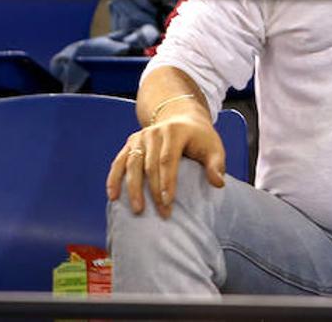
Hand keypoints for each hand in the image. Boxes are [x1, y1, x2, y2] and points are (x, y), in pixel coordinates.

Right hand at [105, 106, 224, 218]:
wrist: (182, 118)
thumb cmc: (200, 138)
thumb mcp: (214, 148)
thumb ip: (216, 165)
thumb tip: (219, 184)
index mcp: (175, 131)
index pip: (168, 159)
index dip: (167, 181)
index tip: (168, 202)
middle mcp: (155, 132)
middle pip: (150, 165)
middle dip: (154, 191)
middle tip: (160, 213)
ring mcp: (140, 137)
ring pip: (133, 164)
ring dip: (133, 188)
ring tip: (138, 209)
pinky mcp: (131, 143)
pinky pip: (119, 162)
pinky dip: (114, 178)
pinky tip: (113, 196)